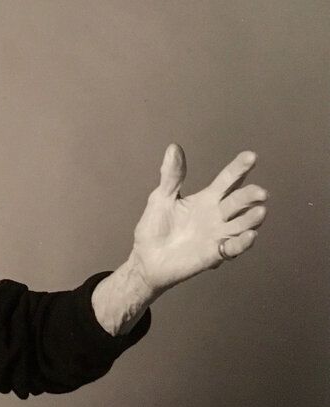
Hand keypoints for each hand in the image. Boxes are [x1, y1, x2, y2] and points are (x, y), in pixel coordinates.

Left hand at [127, 144, 267, 299]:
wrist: (146, 258)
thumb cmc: (154, 227)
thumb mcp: (162, 197)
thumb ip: (171, 175)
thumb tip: (174, 147)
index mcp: (207, 199)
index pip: (228, 180)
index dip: (239, 168)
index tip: (251, 156)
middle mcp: (218, 215)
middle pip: (239, 202)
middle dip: (250, 196)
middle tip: (260, 192)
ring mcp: (218, 234)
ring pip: (242, 224)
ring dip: (252, 219)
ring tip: (260, 211)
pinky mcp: (215, 254)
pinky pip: (233, 248)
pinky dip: (242, 242)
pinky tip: (249, 235)